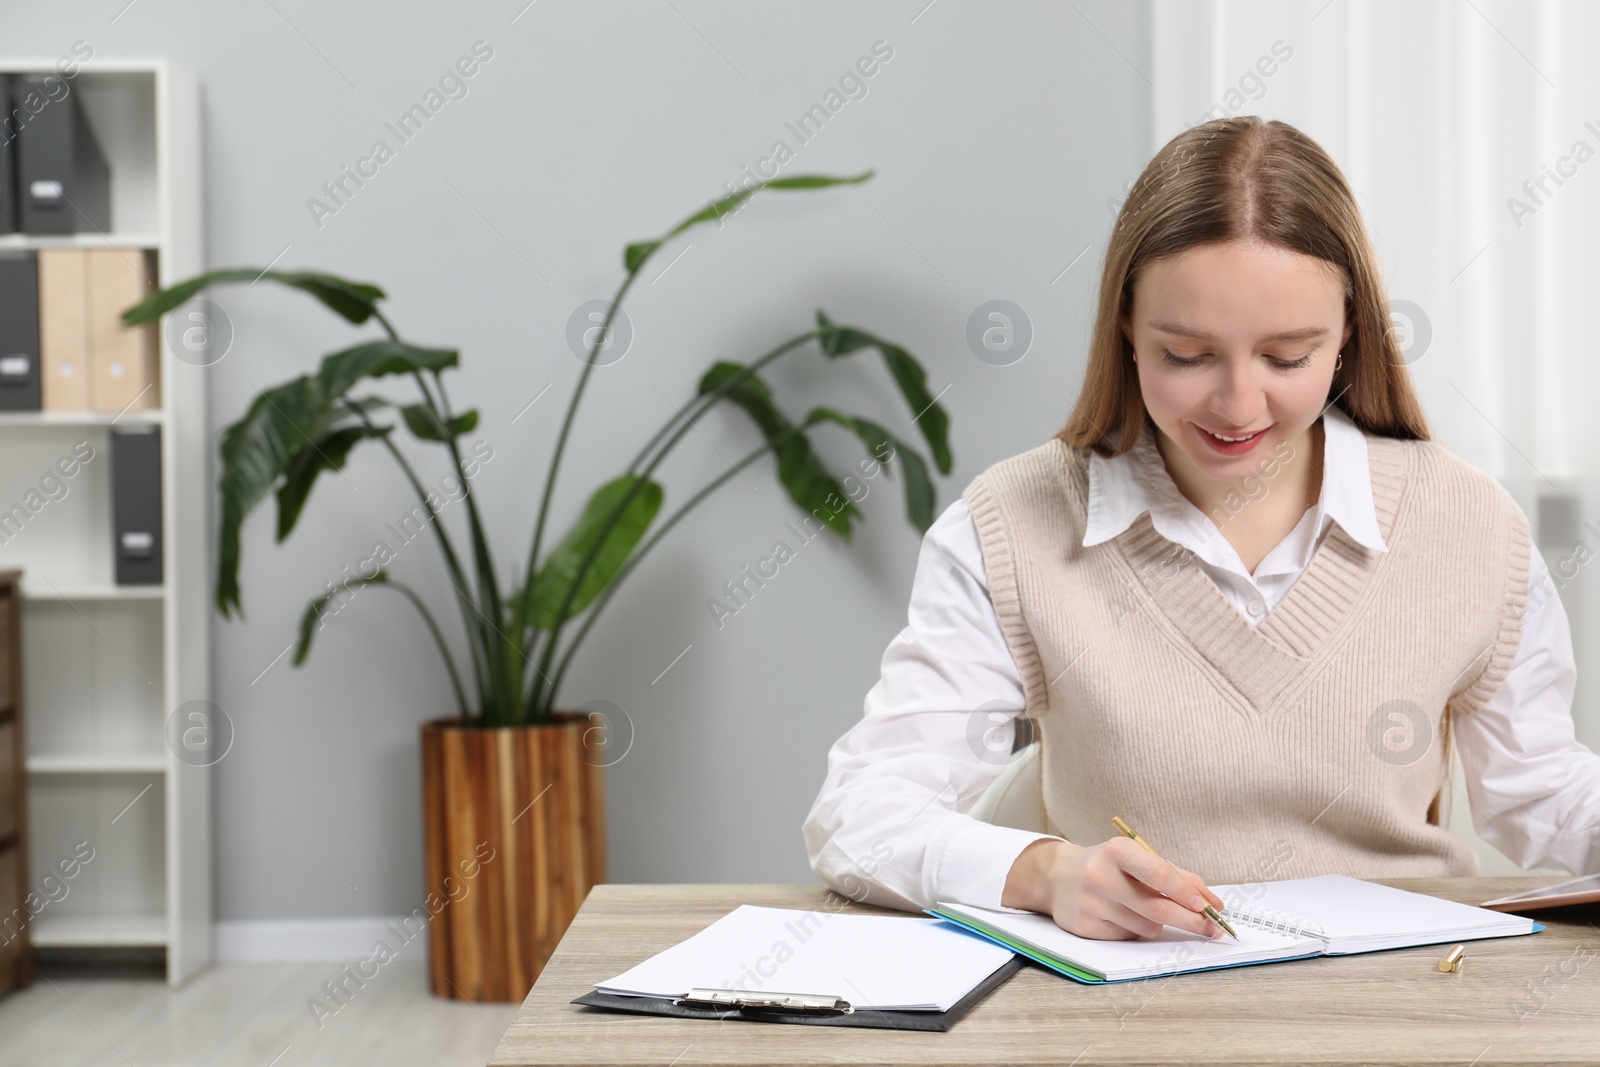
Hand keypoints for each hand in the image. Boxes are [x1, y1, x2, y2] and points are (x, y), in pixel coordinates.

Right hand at [1001, 837, 1226, 939]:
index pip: (1158, 873)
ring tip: (1141, 908)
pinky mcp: (1086, 927)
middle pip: (1157, 908)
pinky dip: (1135, 930)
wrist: (1057, 878)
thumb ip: (1175, 876)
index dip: (1187, 892)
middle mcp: (1100, 876)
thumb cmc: (1108, 866)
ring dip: (1157, 924)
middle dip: (1190, 921)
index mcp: (1117, 851)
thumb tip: (1211, 902)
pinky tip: (1120, 916)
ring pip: (1146, 927)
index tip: (1209, 906)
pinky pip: (1128, 936)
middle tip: (1212, 928)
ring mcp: (1091, 903)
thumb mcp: (1137, 858)